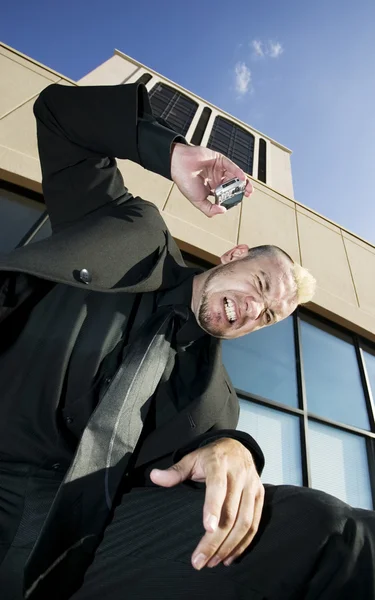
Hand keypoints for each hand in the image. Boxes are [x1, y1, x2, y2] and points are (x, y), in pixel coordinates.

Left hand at [150, 437, 263, 568]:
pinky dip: (244, 543)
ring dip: (230, 546)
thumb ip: (175, 471)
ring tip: (213, 562)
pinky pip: (255, 524)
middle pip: (231, 512)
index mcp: (219, 463)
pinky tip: (230, 556)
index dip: (213, 507)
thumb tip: (154, 477)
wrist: (238, 446)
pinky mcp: (260, 496)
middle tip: (200, 560)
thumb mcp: (192, 458)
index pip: (218, 486)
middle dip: (216, 540)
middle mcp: (239, 474)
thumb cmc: (211, 457)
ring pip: (245, 521)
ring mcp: (252, 486)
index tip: (207, 529)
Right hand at [170, 144, 252, 217]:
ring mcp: (218, 169)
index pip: (226, 194)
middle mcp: (216, 179)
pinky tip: (242, 178)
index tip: (238, 201)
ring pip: (234, 175)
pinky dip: (237, 172)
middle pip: (233, 185)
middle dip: (241, 190)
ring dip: (243, 182)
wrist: (178, 165)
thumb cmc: (185, 181)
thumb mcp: (197, 201)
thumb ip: (209, 209)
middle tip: (248, 194)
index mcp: (211, 189)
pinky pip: (231, 166)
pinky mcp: (219, 160)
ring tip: (248, 188)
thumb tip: (222, 211)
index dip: (233, 198)